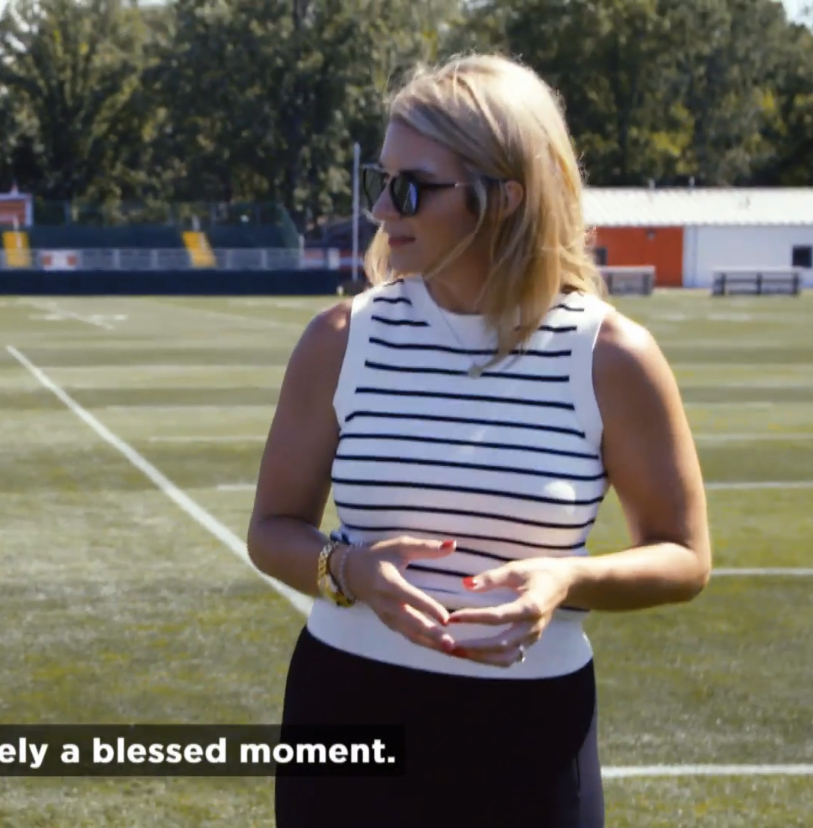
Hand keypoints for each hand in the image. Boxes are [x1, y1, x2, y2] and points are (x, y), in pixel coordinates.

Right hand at [342, 537, 459, 655]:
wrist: (352, 572)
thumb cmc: (380, 556)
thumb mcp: (400, 546)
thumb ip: (425, 547)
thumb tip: (453, 545)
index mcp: (388, 582)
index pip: (409, 597)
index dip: (427, 608)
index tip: (446, 619)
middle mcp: (385, 603)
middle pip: (409, 622)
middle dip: (430, 634)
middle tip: (450, 644)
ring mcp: (386, 616)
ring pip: (409, 634)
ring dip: (430, 644)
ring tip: (451, 651)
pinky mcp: (389, 623)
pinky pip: (407, 636)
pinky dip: (424, 643)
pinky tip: (441, 648)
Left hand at [445, 558, 575, 668]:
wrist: (565, 583)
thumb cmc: (540, 572)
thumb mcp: (516, 568)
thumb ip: (492, 578)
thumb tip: (466, 584)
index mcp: (531, 607)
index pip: (498, 617)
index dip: (473, 618)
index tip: (452, 617)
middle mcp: (532, 627)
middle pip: (502, 645)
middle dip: (474, 648)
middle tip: (449, 645)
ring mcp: (532, 637)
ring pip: (506, 657)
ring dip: (480, 658)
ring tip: (456, 652)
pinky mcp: (529, 642)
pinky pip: (510, 656)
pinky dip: (490, 658)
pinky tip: (471, 653)